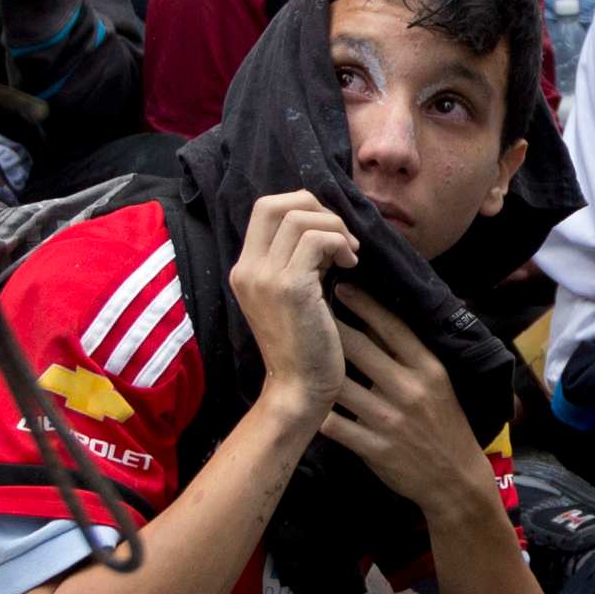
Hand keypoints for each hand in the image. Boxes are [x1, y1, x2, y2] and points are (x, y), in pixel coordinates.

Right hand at [228, 187, 359, 420]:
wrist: (298, 390)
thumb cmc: (302, 347)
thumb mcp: (289, 297)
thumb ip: (294, 262)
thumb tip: (322, 229)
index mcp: (244, 270)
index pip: (264, 208)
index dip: (301, 206)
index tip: (327, 232)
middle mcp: (248, 269)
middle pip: (276, 203)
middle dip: (317, 208)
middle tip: (341, 236)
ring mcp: (265, 277)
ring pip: (300, 217)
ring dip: (335, 228)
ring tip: (350, 254)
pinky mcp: (290, 287)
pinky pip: (318, 239)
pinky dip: (340, 243)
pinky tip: (350, 265)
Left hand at [324, 288, 498, 524]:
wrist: (455, 479)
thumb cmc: (444, 424)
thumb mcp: (439, 383)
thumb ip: (412, 355)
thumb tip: (386, 317)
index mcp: (428, 369)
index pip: (392, 327)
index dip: (364, 304)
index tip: (342, 286)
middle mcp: (409, 390)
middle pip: (359, 349)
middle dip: (331, 327)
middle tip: (307, 308)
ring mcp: (390, 420)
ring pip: (341, 386)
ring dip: (318, 370)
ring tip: (298, 352)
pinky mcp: (376, 449)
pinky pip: (336, 426)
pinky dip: (319, 414)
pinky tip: (304, 401)